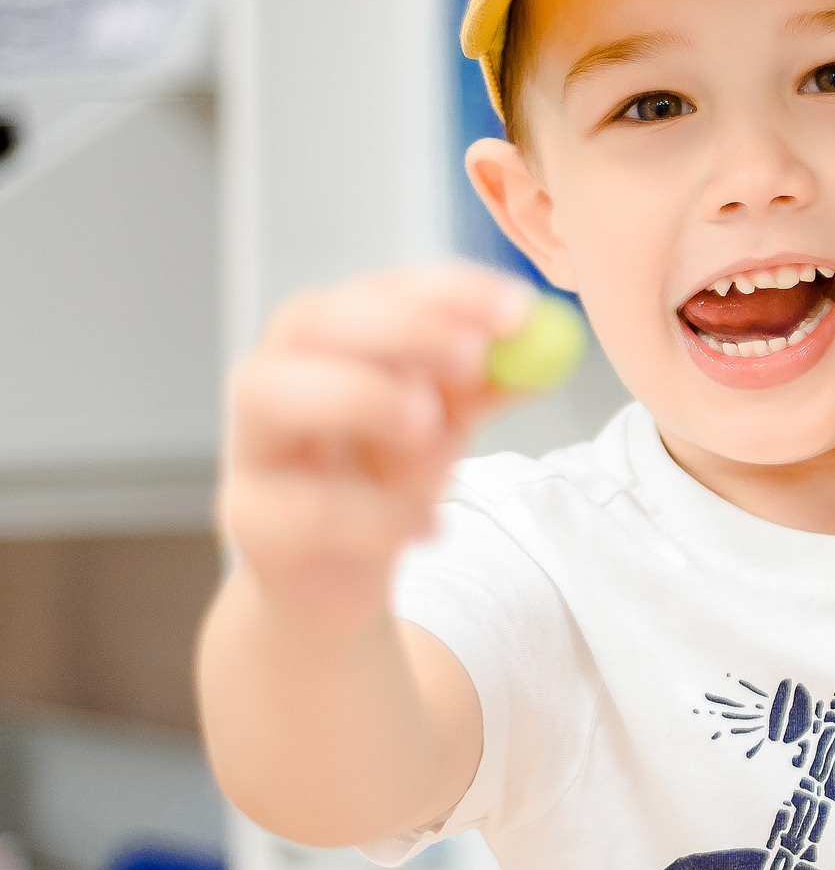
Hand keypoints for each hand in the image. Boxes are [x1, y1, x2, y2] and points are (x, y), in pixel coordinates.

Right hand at [219, 263, 534, 633]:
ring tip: (426, 427)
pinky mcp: (253, 520)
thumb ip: (486, 383)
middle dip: (398, 328)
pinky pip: (309, 507)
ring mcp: (251, 448)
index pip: (379, 288)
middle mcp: (273, 376)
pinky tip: (425, 529)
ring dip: (359, 397)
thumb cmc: (381, 478)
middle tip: (471, 356)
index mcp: (327, 338)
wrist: (335, 580)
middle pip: (310, 321)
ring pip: (273, 395)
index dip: (449, 292)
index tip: (520, 309)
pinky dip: (378, 516)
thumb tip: (549, 341)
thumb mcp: (443, 421)